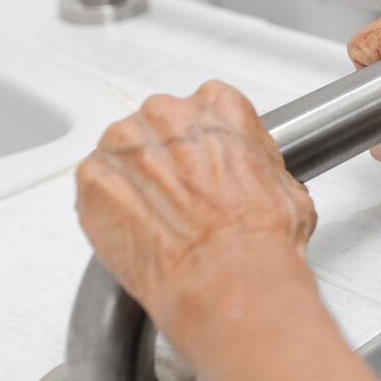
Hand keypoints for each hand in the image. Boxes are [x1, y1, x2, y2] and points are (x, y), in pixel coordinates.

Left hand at [75, 81, 316, 352]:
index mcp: (218, 105)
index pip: (202, 109)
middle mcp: (168, 113)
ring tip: (159, 222)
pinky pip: (94, 186)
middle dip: (166, 162)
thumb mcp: (287, 186)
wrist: (229, 276)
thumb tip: (257, 181)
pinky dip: (107, 208)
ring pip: (122, 154)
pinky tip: (135, 233)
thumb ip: (258, 165)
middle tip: (183, 202)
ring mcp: (126, 143)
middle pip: (157, 127)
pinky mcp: (93, 178)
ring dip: (134, 183)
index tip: (206, 170)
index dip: (203, 146)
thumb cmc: (260, 236)